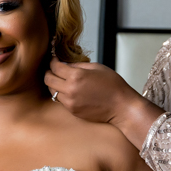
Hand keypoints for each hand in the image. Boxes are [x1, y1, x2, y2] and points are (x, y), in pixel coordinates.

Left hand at [46, 57, 164, 147]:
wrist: (121, 107)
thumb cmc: (113, 86)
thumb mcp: (97, 67)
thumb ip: (78, 65)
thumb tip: (65, 65)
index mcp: (77, 76)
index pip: (55, 67)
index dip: (52, 61)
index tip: (54, 59)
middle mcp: (70, 89)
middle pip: (48, 79)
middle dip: (49, 72)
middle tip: (53, 69)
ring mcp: (70, 102)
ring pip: (52, 91)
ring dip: (54, 84)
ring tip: (61, 80)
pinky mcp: (72, 110)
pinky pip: (60, 100)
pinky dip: (61, 94)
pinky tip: (69, 90)